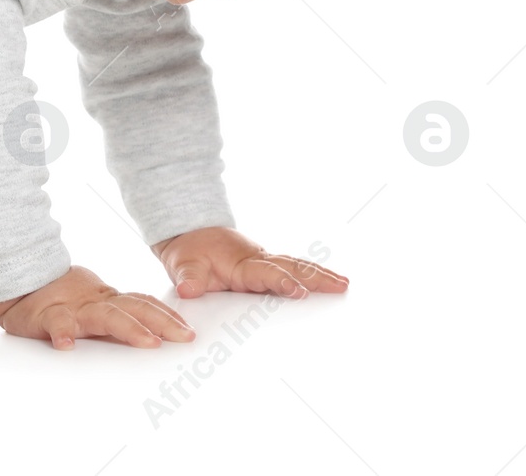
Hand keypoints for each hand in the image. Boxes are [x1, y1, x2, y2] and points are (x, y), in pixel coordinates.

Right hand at [0, 265, 196, 349]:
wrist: (20, 281)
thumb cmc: (59, 298)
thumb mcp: (93, 305)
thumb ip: (118, 314)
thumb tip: (154, 333)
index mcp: (107, 301)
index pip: (143, 304)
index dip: (167, 315)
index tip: (188, 329)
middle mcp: (95, 303)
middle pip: (134, 309)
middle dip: (163, 322)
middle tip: (184, 337)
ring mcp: (73, 309)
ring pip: (104, 317)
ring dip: (129, 328)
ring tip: (147, 341)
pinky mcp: (47, 316)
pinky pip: (55, 325)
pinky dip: (61, 334)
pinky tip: (65, 346)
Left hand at [150, 227, 347, 299]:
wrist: (188, 233)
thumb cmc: (188, 250)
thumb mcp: (181, 263)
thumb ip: (188, 277)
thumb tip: (189, 289)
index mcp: (241, 263)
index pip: (266, 273)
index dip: (282, 282)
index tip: (299, 292)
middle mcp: (257, 261)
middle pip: (292, 267)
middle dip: (316, 277)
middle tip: (341, 285)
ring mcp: (264, 264)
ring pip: (296, 267)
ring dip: (320, 275)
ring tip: (344, 284)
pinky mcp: (265, 269)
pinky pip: (292, 271)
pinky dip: (311, 275)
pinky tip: (328, 283)